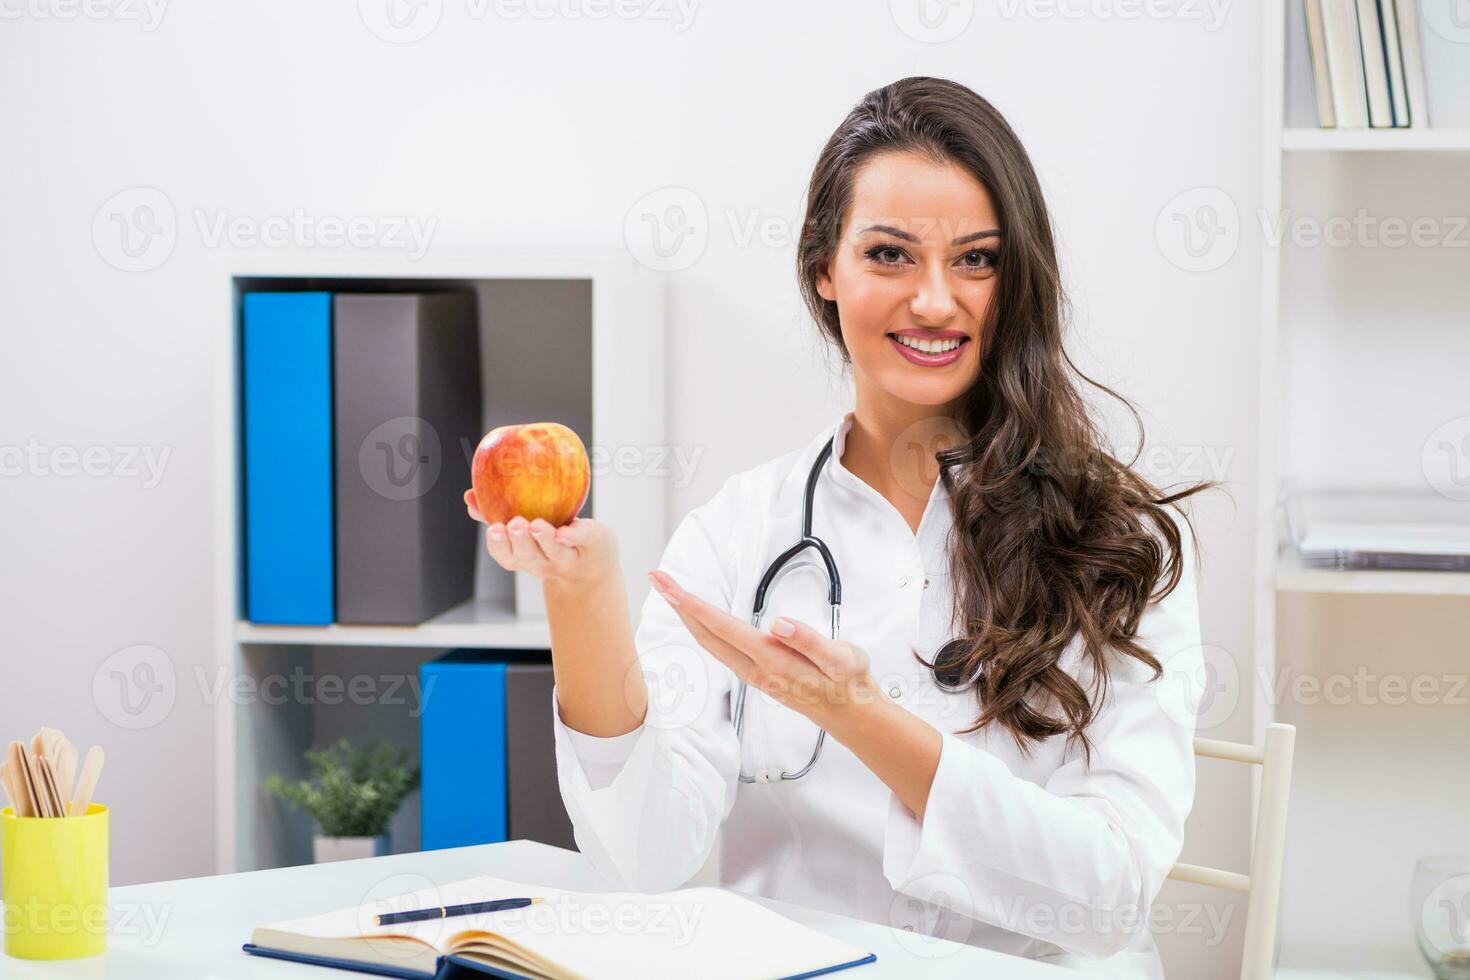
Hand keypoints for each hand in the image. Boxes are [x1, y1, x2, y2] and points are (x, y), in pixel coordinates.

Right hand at [464, 489, 618, 591]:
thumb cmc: (551, 541)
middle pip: (529, 557)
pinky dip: (573, 536)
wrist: (593, 564)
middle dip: (519, 542)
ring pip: (554, 552)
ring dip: (544, 539)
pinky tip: (565, 530)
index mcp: (525, 557)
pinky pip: (582, 540)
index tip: (494, 529)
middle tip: (514, 524)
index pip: (507, 555)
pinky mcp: (591, 544)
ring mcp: (567, 556)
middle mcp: (544, 561)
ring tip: (536, 525)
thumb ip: (496, 515)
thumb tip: (469, 495)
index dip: (499, 545)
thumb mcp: (524, 530)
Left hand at [646, 568, 879, 726]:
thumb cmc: (848, 683)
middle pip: (707, 635)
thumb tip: (778, 625)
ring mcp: (754, 674)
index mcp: (772, 660)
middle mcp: (756, 669)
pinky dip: (704, 630)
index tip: (670, 586)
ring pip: (711, 643)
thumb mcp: (841, 659)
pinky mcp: (758, 675)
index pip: (723, 627)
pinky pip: (721, 650)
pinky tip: (701, 622)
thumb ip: (809, 641)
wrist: (851, 714)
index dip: (693, 605)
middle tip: (658, 578)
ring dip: (689, 618)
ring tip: (673, 594)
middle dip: (680, 606)